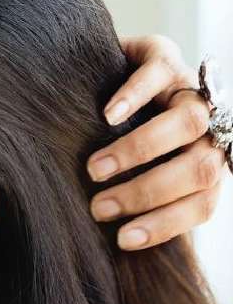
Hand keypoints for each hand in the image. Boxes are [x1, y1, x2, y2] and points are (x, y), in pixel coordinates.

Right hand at [86, 33, 226, 248]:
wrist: (108, 82)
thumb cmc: (121, 145)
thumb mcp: (138, 179)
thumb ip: (141, 208)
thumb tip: (116, 247)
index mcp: (206, 166)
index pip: (203, 203)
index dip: (166, 225)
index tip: (123, 239)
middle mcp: (207, 130)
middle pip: (198, 166)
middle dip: (146, 192)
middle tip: (99, 206)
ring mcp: (189, 89)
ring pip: (188, 122)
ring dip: (138, 151)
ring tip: (96, 169)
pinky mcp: (164, 56)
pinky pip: (159, 73)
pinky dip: (133, 97)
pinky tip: (106, 116)